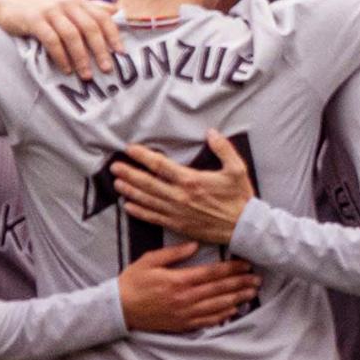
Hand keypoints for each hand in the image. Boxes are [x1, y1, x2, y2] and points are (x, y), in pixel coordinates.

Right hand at [0, 0, 121, 77]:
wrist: (7, 3)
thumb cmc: (43, 9)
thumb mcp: (68, 5)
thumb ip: (91, 8)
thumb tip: (117, 12)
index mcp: (79, 1)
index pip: (102, 17)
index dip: (114, 35)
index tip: (122, 54)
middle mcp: (67, 3)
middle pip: (90, 28)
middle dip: (100, 50)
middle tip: (107, 69)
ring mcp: (50, 11)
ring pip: (72, 35)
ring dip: (81, 57)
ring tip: (86, 75)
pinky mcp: (34, 20)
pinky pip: (51, 40)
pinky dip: (60, 57)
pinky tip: (66, 70)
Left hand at [110, 130, 253, 245]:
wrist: (244, 227)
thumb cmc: (240, 198)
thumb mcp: (237, 169)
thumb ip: (223, 148)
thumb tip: (211, 132)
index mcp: (191, 180)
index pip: (160, 166)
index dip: (143, 156)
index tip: (130, 149)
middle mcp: (180, 197)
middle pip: (148, 183)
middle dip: (129, 174)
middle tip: (115, 167)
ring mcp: (177, 213)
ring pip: (148, 201)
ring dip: (131, 191)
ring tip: (116, 184)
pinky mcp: (179, 225)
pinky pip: (154, 218)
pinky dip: (140, 212)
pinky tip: (129, 207)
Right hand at [118, 241, 260, 331]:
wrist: (119, 309)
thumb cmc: (133, 282)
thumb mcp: (150, 260)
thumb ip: (174, 253)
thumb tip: (195, 245)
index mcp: (179, 280)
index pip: (212, 274)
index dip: (231, 269)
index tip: (246, 264)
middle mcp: (185, 298)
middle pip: (220, 290)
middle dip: (240, 283)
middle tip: (257, 278)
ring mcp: (185, 313)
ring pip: (217, 306)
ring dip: (237, 299)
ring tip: (252, 293)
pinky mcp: (182, 324)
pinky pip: (207, 321)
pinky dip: (222, 316)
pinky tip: (234, 310)